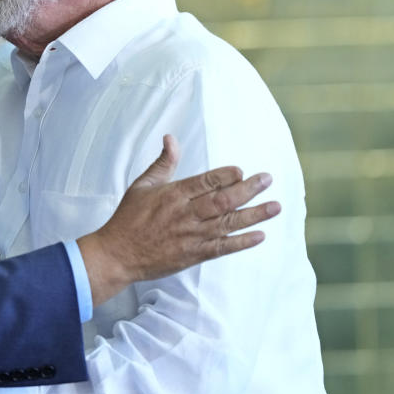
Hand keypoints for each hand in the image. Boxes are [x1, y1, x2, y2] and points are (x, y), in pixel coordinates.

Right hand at [78, 135, 279, 305]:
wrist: (118, 254)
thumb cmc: (128, 218)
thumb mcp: (142, 185)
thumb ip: (162, 163)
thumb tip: (171, 138)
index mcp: (172, 195)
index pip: (204, 182)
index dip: (224, 176)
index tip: (241, 171)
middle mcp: (185, 215)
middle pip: (222, 201)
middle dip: (248, 190)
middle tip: (267, 179)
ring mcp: (191, 236)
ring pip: (228, 224)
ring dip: (254, 215)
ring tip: (275, 206)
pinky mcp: (194, 255)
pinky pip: (223, 248)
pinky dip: (242, 242)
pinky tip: (260, 235)